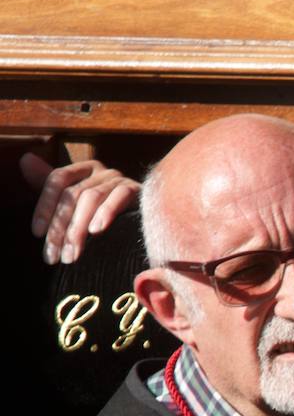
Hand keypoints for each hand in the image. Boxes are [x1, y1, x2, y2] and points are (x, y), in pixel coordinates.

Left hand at [21, 153, 139, 264]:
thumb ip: (52, 187)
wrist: (146, 230)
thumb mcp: (76, 204)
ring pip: (91, 198)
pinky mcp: (138, 191)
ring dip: (78, 229)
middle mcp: (102, 170)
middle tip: (54, 255)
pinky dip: (106, 213)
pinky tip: (97, 231)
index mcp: (84, 170)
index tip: (36, 233)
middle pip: (73, 193)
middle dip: (60, 227)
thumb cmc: (108, 219)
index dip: (45, 206)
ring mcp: (121, 179)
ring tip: (73, 255)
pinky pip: (118, 198)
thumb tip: (25, 160)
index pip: (58, 179)